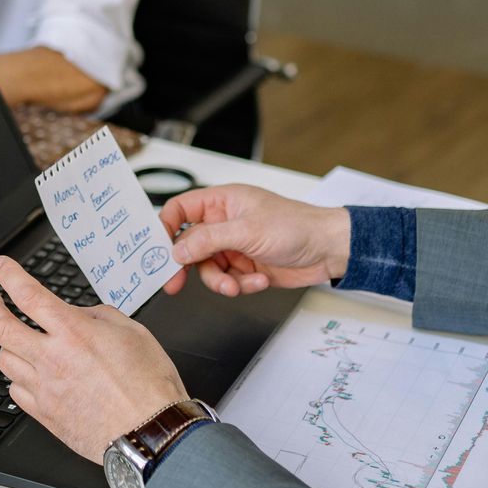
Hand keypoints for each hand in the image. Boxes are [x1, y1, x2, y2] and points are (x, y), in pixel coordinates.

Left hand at [0, 255, 188, 461]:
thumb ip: (100, 317)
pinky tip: (28, 375)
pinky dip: (17, 379)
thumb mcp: (133, 332)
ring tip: (14, 339)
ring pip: (5, 361)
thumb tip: (80, 315)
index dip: (9, 275)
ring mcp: (45, 389)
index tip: (1, 267)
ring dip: (6, 345)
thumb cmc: (149, 387)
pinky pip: (16, 392)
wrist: (150, 433)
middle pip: (1, 328)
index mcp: (74, 332)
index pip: (28, 294)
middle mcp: (53, 358)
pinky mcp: (46, 415)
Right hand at [160, 185, 349, 296]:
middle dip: (186, 267)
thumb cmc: (298, 226)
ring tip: (237, 285)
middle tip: (175, 284)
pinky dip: (241, 285)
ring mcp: (235, 246)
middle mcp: (225, 223)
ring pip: (207, 269)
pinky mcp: (246, 267)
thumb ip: (208, 240)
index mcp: (222, 202)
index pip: (180, 210)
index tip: (157, 249)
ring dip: (220, 281)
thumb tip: (178, 249)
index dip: (165, 227)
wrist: (329, 251)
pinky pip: (228, 281)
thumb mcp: (247, 231)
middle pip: (189, 246)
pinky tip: (258, 281)